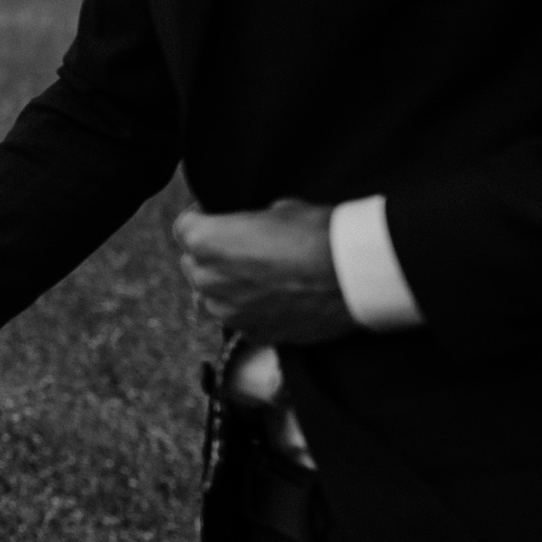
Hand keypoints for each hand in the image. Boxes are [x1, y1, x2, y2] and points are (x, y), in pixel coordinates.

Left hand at [173, 198, 355, 343]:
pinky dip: (249, 308)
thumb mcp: (280, 208)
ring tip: (260, 275)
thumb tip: (253, 226)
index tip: (219, 216)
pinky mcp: (252, 333)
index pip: (184, 227)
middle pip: (193, 263)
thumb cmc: (320, 234)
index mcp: (206, 241)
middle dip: (212, 254)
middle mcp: (207, 279)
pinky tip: (275, 297)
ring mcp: (228, 311)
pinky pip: (238, 318)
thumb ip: (250, 221)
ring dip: (227, 285)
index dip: (203, 219)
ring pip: (212, 295)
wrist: (357, 277)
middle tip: (243, 246)